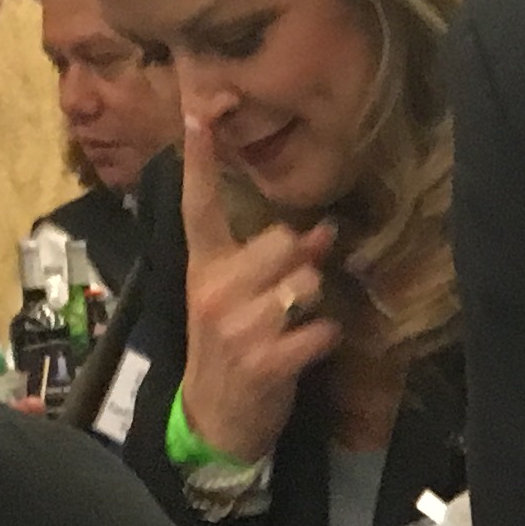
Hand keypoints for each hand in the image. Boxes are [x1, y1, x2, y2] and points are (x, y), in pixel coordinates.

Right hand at [175, 110, 334, 463]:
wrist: (214, 417)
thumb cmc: (230, 348)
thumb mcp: (236, 298)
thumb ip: (273, 261)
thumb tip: (324, 232)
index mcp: (204, 266)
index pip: (198, 203)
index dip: (200, 157)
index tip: (199, 108)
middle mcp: (216, 290)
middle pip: (280, 241)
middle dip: (302, 261)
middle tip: (297, 287)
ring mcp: (238, 327)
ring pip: (304, 285)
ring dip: (315, 303)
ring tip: (295, 324)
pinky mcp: (264, 361)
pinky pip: (320, 331)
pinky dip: (326, 339)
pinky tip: (309, 349)